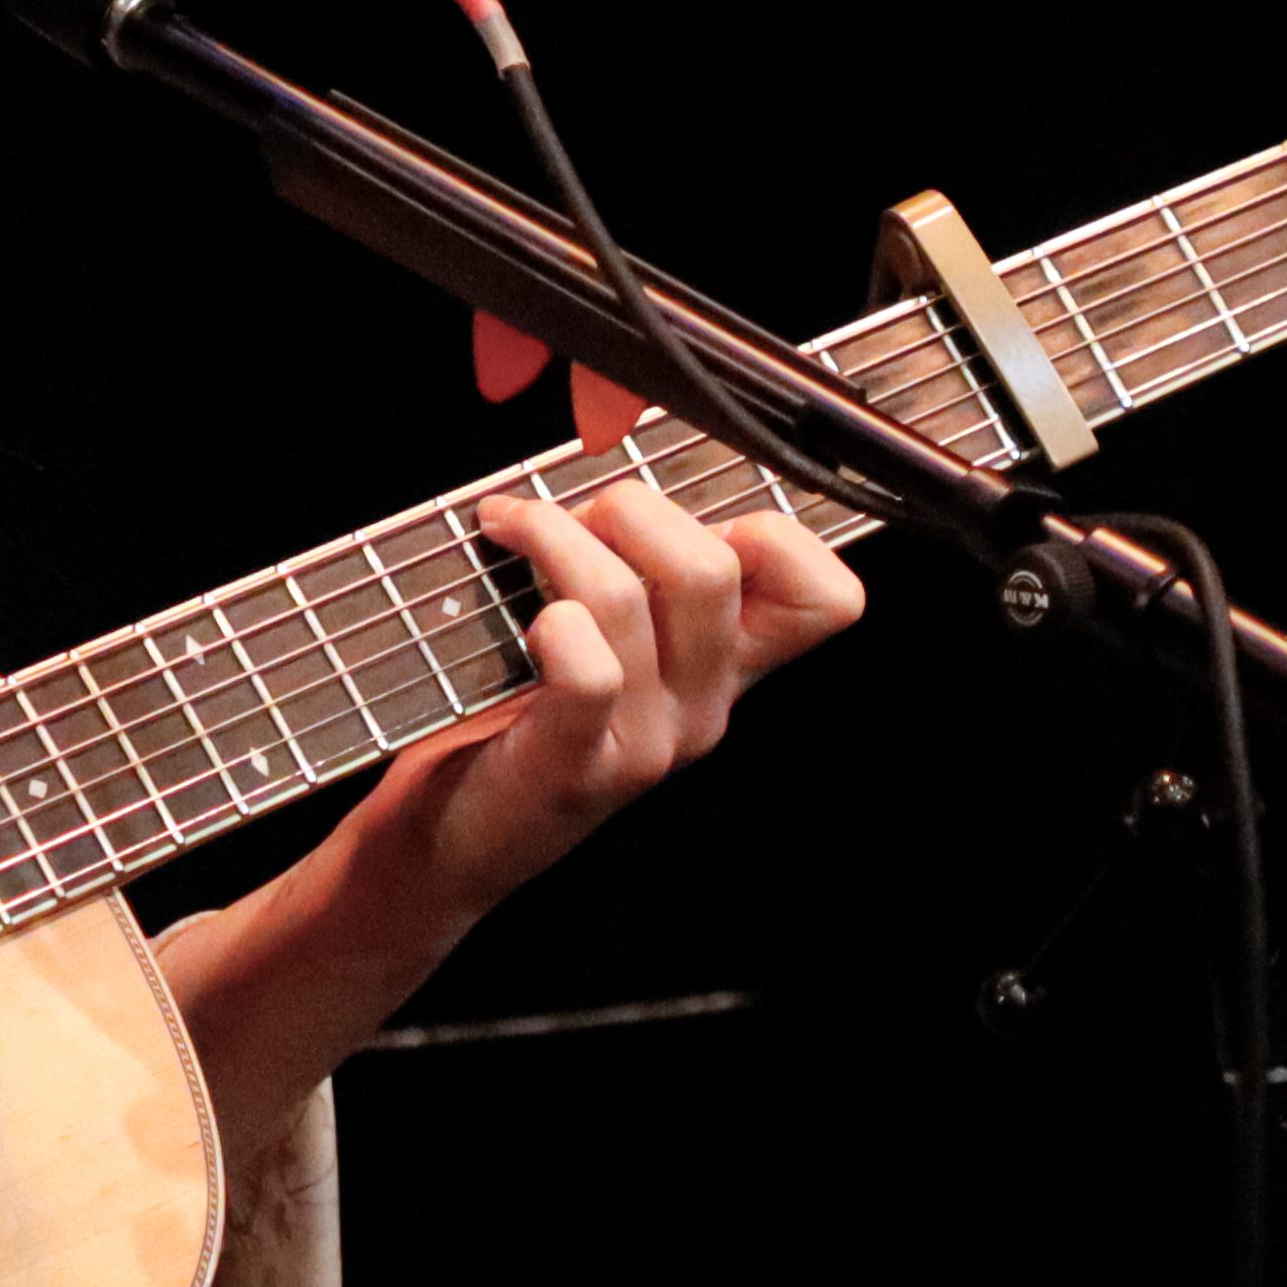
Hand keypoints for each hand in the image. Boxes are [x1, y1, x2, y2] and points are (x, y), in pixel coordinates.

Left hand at [360, 484, 865, 919]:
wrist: (457, 835)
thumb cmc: (521, 712)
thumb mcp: (614, 635)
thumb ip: (642, 562)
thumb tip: (618, 451)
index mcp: (728, 666)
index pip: (829, 597)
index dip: (777, 533)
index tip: (690, 515)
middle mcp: (705, 704)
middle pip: (715, 567)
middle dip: (631, 508)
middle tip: (571, 520)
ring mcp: (650, 740)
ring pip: (629, 596)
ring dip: (555, 536)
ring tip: (513, 530)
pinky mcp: (581, 765)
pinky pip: (586, 666)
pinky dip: (548, 619)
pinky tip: (521, 618)